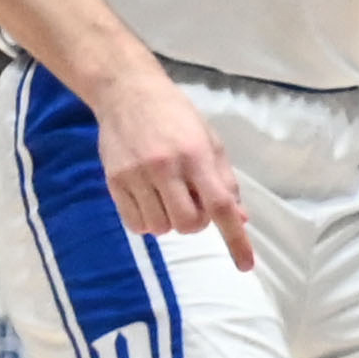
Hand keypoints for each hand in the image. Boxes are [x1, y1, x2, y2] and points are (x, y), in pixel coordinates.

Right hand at [95, 70, 250, 269]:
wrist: (127, 92)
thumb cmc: (176, 118)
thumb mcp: (211, 142)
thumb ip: (225, 182)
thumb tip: (240, 219)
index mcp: (196, 156)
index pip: (219, 205)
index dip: (235, 239)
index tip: (245, 265)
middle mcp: (165, 167)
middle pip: (188, 224)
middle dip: (196, 221)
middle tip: (191, 199)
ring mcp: (135, 175)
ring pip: (161, 228)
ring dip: (170, 221)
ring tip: (167, 195)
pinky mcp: (113, 181)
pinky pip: (135, 225)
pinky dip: (148, 222)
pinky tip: (149, 199)